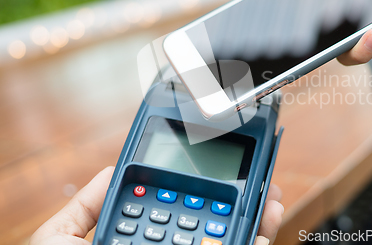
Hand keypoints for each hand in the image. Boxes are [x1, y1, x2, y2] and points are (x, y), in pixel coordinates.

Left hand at [29, 167, 283, 244]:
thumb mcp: (64, 236)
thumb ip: (89, 203)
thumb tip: (113, 169)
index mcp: (142, 240)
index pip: (181, 214)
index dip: (206, 194)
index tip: (225, 173)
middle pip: (213, 229)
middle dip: (243, 206)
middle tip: (263, 185)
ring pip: (228, 243)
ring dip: (255, 224)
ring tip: (271, 204)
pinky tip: (259, 234)